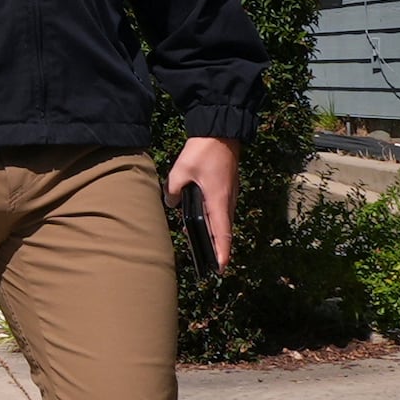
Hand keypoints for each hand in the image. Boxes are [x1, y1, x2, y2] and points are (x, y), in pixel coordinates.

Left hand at [167, 136, 239, 270]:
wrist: (220, 130)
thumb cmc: (203, 151)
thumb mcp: (181, 170)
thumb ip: (173, 190)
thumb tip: (171, 203)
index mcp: (218, 200)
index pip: (222, 233)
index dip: (222, 252)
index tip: (220, 269)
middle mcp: (227, 200)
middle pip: (223, 230)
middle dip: (215, 246)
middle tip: (206, 262)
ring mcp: (229, 193)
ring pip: (222, 219)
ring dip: (213, 232)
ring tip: (198, 242)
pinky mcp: (226, 187)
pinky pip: (220, 209)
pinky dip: (213, 219)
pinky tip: (199, 217)